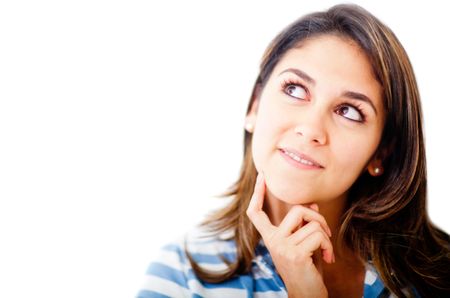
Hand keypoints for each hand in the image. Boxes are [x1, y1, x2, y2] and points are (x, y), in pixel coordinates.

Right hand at [246, 173, 334, 297]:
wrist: (306, 295)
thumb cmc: (306, 269)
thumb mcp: (302, 244)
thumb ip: (303, 225)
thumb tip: (313, 204)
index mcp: (270, 237)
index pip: (256, 213)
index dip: (258, 193)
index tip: (262, 176)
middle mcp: (272, 241)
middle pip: (297, 210)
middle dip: (318, 217)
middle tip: (326, 232)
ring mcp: (282, 247)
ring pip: (313, 224)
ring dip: (326, 236)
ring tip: (326, 251)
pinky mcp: (295, 254)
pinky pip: (319, 236)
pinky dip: (329, 246)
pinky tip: (328, 259)